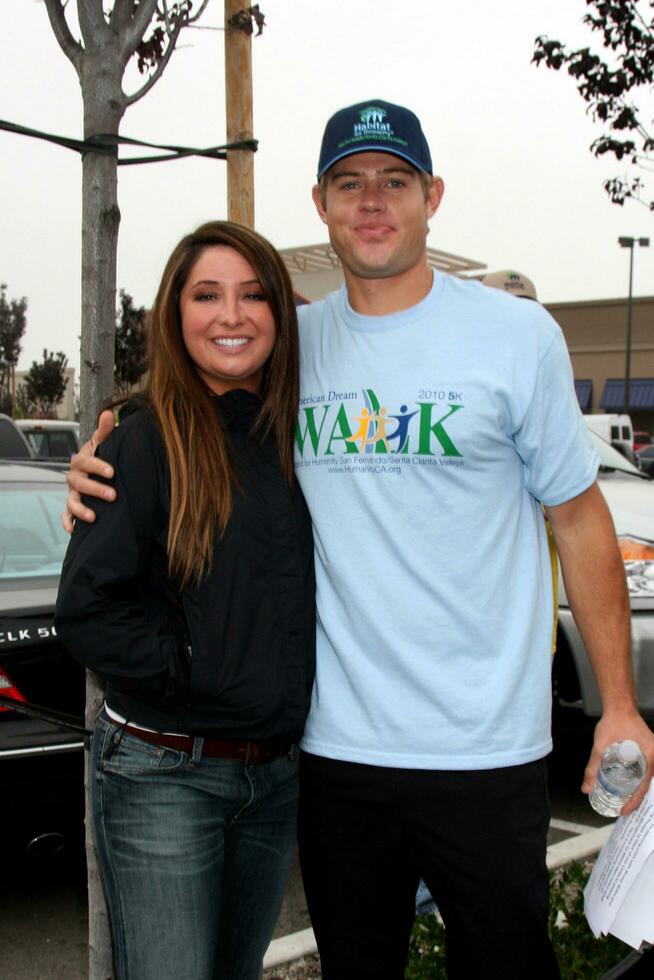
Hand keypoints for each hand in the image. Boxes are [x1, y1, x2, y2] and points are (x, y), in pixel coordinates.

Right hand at [62, 410, 115, 531]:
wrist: (96, 469)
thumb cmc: (101, 455)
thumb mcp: (103, 442)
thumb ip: (105, 430)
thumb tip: (109, 414)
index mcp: (81, 460)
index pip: (85, 461)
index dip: (97, 466)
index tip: (112, 471)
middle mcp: (74, 477)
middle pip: (79, 483)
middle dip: (95, 489)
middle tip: (113, 495)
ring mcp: (73, 492)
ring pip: (71, 500)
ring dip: (80, 509)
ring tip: (93, 517)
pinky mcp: (73, 505)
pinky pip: (66, 515)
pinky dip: (67, 522)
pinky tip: (73, 530)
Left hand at [582, 710, 653, 815]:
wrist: (620, 705)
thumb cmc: (614, 721)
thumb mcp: (600, 746)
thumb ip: (593, 767)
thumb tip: (586, 787)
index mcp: (650, 758)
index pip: (643, 787)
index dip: (633, 802)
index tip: (624, 811)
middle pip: (646, 784)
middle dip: (635, 798)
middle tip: (622, 808)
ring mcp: (653, 753)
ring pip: (646, 777)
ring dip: (636, 788)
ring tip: (624, 799)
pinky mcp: (648, 750)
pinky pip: (645, 768)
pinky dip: (637, 778)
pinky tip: (628, 783)